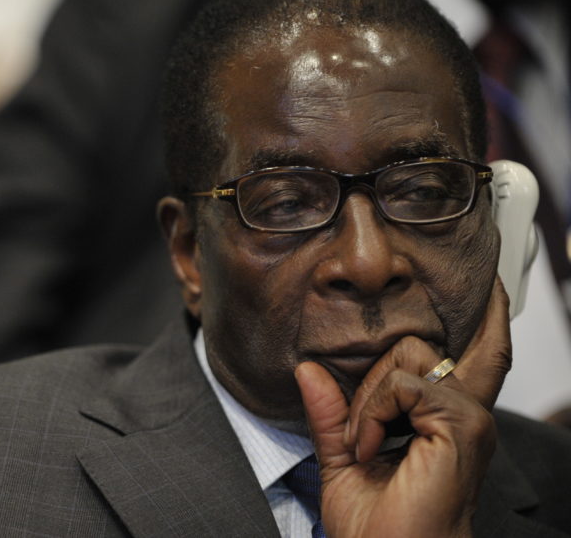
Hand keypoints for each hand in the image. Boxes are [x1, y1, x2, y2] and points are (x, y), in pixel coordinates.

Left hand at [294, 278, 511, 536]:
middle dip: (374, 376)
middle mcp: (465, 411)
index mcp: (447, 417)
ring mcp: (467, 416)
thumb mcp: (342, 459)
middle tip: (362, 435)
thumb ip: (330, 413)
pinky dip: (371, 412)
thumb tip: (308, 369)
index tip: (487, 281)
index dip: (486, 314)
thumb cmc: (376, 525)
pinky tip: (370, 449)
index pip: (477, 351)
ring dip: (368, 399)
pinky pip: (400, 384)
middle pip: (424, 343)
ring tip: (365, 447)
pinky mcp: (460, 424)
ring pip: (406, 355)